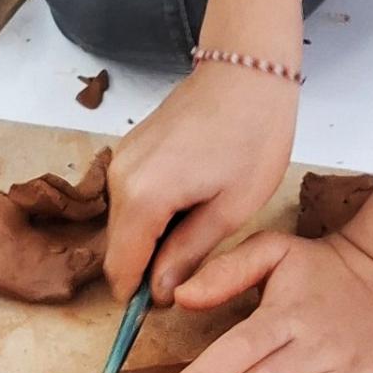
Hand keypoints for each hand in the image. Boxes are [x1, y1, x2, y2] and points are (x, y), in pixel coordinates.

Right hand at [105, 64, 298, 302]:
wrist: (248, 70)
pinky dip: (153, 211)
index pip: (122, 268)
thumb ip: (189, 253)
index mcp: (143, 197)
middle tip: (196, 263)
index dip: (141, 295)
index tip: (170, 302)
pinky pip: (132, 197)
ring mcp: (120, 160)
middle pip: (120, 247)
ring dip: (152, 237)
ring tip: (201, 224)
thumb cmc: (253, 136)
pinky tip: (192, 199)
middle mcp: (119, 179)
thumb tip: (160, 292)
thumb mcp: (232, 208)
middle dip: (148, 266)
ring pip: (126, 223)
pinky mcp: (129, 149)